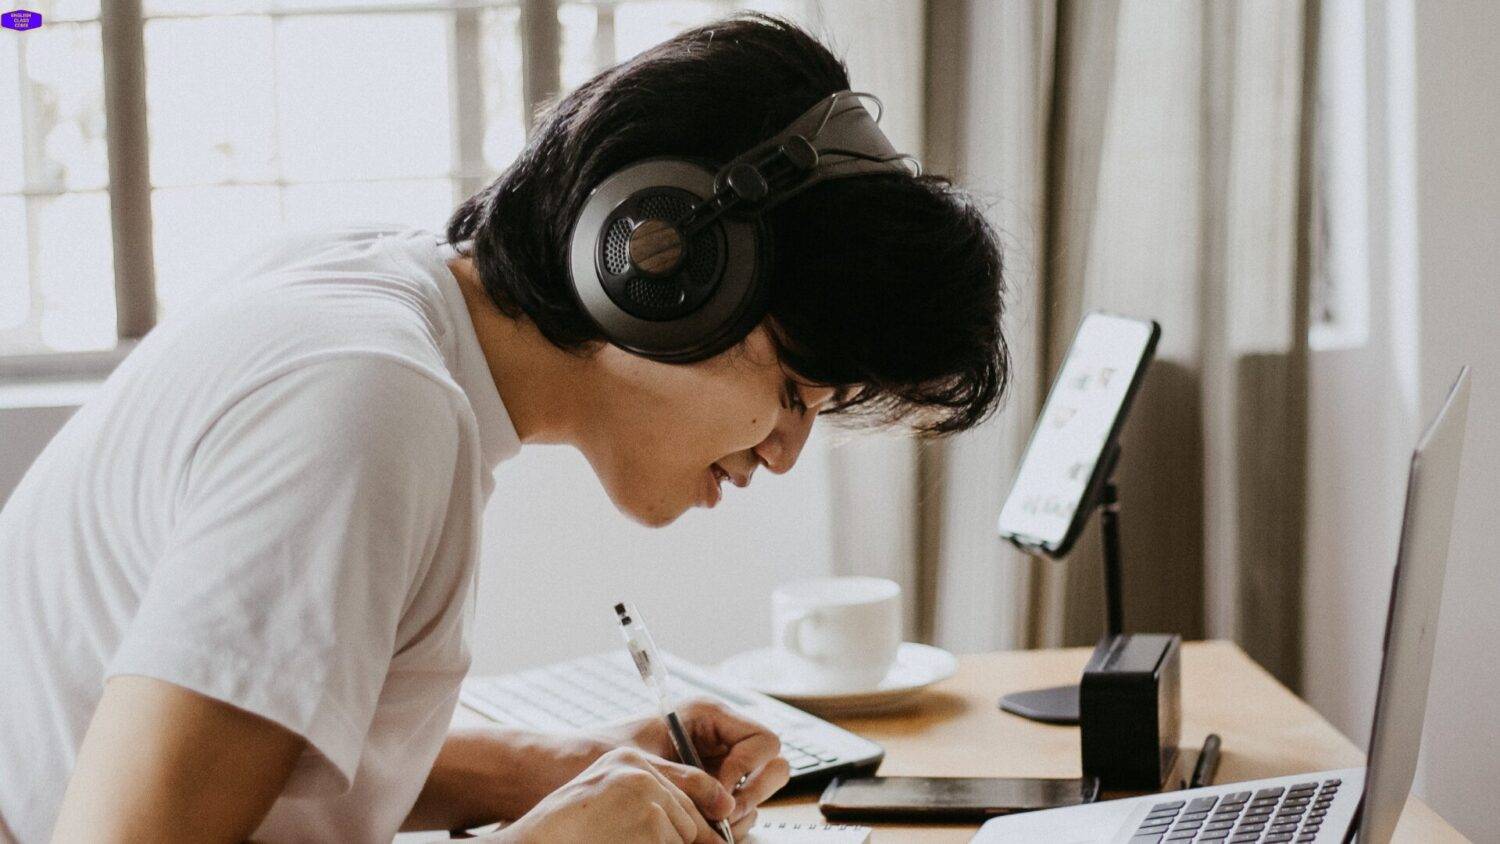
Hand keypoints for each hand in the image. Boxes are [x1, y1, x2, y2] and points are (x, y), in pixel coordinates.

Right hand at [489, 746, 731, 842]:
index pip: (679, 791)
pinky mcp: (649, 817)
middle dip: (682, 840)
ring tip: (620, 838)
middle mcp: (639, 769)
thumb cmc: (567, 832)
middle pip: (687, 815)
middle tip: (655, 839)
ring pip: (684, 835)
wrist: (536, 842)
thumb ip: (647, 806)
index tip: (713, 838)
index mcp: (627, 761)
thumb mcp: (607, 804)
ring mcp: (645, 791)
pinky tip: (621, 843)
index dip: (695, 823)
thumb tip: (704, 832)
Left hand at [613, 698, 790, 835]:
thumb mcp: (645, 762)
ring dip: (741, 813)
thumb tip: (725, 807)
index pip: (763, 740)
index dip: (748, 768)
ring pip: (760, 791)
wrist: (571, 767)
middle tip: (722, 813)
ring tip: (709, 826)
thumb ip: (686, 781)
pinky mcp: (710, 791)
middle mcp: (720, 739)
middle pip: (774, 765)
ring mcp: (719, 766)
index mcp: (709, 716)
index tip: (719, 792)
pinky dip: (730, 825)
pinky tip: (702, 829)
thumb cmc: (600, 752)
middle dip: (753, 792)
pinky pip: (740, 810)